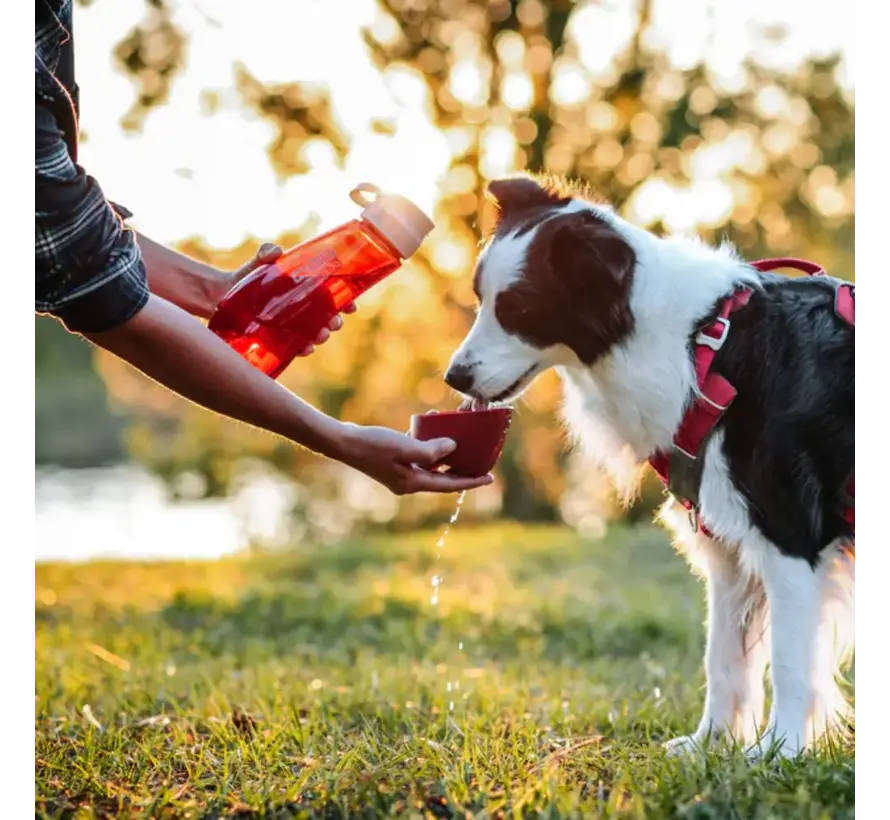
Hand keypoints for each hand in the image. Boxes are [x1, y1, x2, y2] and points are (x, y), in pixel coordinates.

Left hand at [226, 243, 355, 355]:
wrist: (223, 295)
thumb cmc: (247, 276)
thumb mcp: (258, 263)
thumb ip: (265, 253)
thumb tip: (276, 251)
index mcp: (307, 290)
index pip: (333, 297)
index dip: (346, 302)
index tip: (352, 305)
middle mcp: (304, 309)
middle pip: (328, 318)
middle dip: (335, 322)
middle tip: (335, 322)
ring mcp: (292, 325)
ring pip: (315, 334)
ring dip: (322, 336)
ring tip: (321, 335)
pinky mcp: (279, 338)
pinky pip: (296, 347)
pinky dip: (304, 348)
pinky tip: (306, 348)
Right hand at [337, 423, 493, 494]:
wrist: (342, 442)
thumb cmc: (373, 445)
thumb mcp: (405, 447)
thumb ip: (431, 451)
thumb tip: (452, 449)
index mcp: (413, 483)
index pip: (449, 484)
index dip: (470, 481)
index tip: (490, 478)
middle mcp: (409, 482)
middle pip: (442, 477)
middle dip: (461, 468)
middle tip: (481, 461)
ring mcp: (400, 472)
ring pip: (431, 464)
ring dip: (444, 451)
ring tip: (461, 439)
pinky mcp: (393, 461)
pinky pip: (417, 454)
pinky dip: (427, 442)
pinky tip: (432, 424)